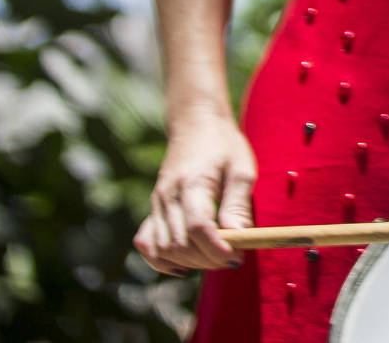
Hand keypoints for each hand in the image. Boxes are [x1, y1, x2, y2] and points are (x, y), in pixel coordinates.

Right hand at [133, 110, 256, 274]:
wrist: (195, 125)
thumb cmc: (224, 145)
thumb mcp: (242, 169)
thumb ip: (238, 204)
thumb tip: (238, 238)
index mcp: (192, 183)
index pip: (198, 227)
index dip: (216, 248)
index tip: (237, 257)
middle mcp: (167, 196)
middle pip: (180, 243)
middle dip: (208, 259)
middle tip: (232, 257)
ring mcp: (156, 204)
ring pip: (163, 249)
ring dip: (190, 262)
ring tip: (214, 257)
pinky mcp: (152, 209)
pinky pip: (146, 245)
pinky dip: (162, 261)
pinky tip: (184, 264)